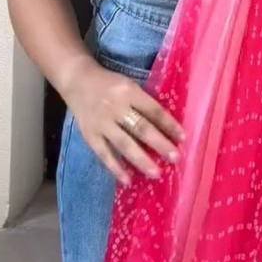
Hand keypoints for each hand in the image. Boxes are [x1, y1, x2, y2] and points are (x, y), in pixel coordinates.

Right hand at [65, 59, 183, 184]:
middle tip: (175, 158)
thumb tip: (165, 126)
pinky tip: (128, 180)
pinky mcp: (90, 135)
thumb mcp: (129, 85)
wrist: (78, 81)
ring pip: (124, 144)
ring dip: (141, 160)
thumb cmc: (110, 83)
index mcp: (129, 92)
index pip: (153, 110)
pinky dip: (116, 168)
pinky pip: (104, 154)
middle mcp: (116, 108)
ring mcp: (102, 123)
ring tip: (156, 173)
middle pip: (141, 128)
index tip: (183, 138)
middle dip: (160, 144)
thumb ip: (143, 102)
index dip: (168, 124)